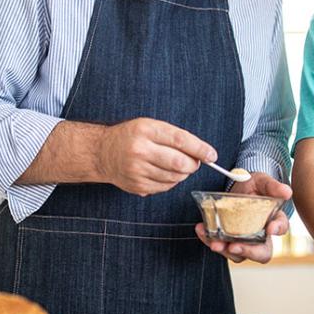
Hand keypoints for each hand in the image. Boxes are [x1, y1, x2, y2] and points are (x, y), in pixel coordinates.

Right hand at [97, 118, 215, 195]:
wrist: (102, 153)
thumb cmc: (130, 137)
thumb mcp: (149, 126)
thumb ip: (174, 137)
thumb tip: (201, 153)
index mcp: (145, 130)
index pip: (180, 140)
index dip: (200, 149)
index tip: (212, 155)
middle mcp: (140, 150)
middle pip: (179, 163)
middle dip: (193, 164)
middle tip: (193, 162)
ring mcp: (137, 170)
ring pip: (174, 177)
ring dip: (182, 174)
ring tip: (176, 166)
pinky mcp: (137, 185)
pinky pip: (165, 187)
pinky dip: (171, 181)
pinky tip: (163, 173)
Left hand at [195, 172, 290, 263]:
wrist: (235, 187)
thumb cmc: (253, 185)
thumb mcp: (262, 181)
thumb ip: (273, 186)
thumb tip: (287, 192)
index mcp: (274, 219)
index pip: (281, 227)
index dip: (278, 229)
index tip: (270, 228)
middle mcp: (261, 235)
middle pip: (261, 253)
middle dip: (248, 252)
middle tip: (235, 246)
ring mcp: (244, 240)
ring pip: (238, 254)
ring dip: (225, 250)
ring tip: (214, 243)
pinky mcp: (227, 239)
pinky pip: (220, 245)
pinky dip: (209, 240)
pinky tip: (202, 230)